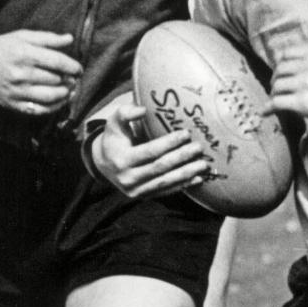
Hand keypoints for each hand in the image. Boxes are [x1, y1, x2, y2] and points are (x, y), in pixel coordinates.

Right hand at [0, 31, 81, 113]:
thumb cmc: (1, 48)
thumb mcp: (22, 37)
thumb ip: (47, 38)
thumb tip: (70, 39)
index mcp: (25, 54)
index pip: (58, 62)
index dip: (73, 67)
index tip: (78, 69)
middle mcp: (22, 74)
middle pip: (56, 80)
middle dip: (69, 80)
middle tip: (73, 78)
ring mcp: (18, 91)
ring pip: (51, 96)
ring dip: (65, 94)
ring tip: (70, 90)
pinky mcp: (14, 104)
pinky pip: (40, 110)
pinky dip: (54, 107)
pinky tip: (59, 101)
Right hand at [92, 98, 212, 198]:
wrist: (104, 163)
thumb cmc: (114, 138)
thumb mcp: (114, 123)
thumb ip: (126, 112)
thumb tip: (143, 109)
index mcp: (121, 160)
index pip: (150, 151)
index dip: (169, 143)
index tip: (186, 133)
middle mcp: (128, 178)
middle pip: (160, 167)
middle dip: (182, 157)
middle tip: (199, 147)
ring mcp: (136, 191)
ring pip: (165, 182)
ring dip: (187, 174)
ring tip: (203, 164)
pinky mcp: (144, 196)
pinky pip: (166, 191)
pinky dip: (183, 185)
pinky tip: (197, 179)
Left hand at [268, 47, 307, 126]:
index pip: (288, 54)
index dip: (280, 64)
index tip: (279, 71)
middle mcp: (307, 68)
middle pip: (279, 71)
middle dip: (275, 80)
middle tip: (276, 89)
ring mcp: (304, 85)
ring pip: (277, 87)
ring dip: (273, 94)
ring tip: (274, 101)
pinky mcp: (303, 103)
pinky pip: (277, 103)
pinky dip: (268, 108)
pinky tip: (264, 112)